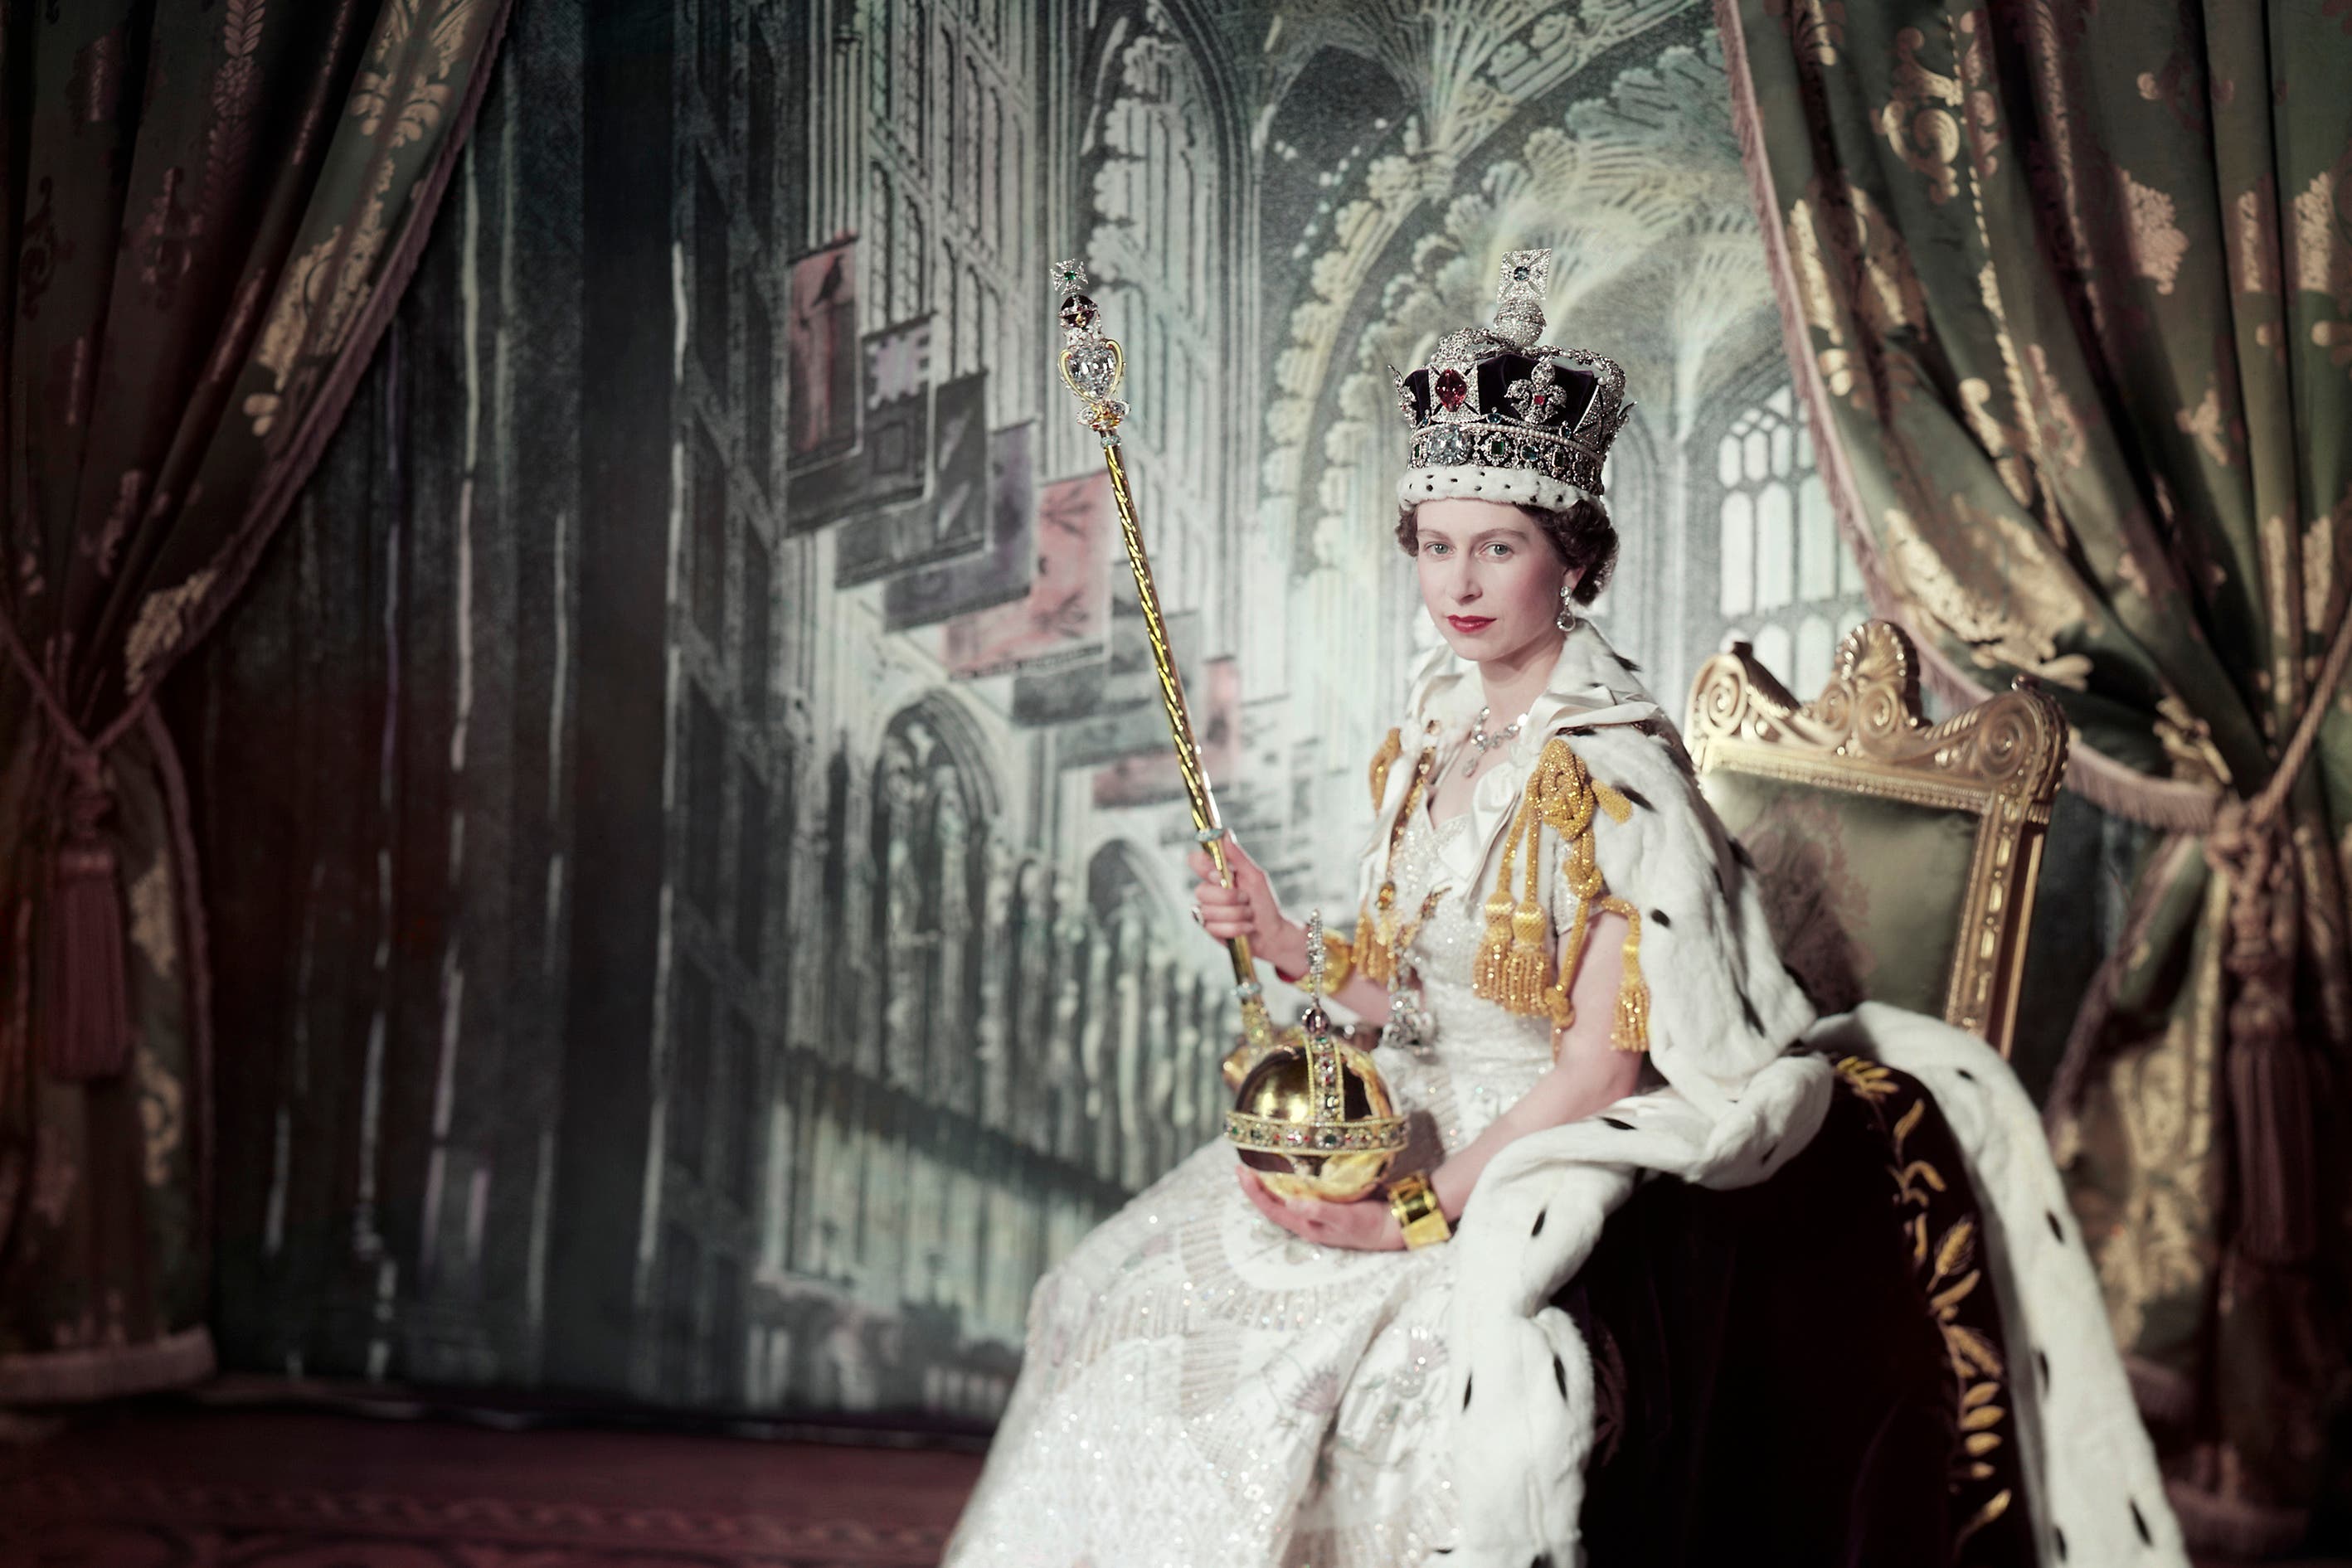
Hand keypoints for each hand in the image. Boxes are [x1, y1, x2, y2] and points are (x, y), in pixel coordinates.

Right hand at [1187, 831, 1305, 975]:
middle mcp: (1209, 891)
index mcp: (1217, 874)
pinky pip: (1213, 928)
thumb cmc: (1264, 903)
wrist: (1272, 933)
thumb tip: (1224, 833)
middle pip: (1201, 890)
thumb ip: (1238, 857)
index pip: (1195, 861)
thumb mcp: (1255, 876)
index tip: (1220, 875)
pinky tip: (1245, 928)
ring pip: (1209, 911)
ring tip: (1249, 915)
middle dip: (1229, 897)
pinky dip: (1235, 928)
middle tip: (1246, 899)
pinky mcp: (1209, 930)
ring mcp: (1207, 911)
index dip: (1204, 867)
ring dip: (1236, 914)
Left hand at [1235, 1165, 1402, 1250]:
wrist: (1394, 1226)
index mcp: (1306, 1226)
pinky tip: (1290, 1164)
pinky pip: (1302, 1189)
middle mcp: (1307, 1219)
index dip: (1254, 1192)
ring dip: (1271, 1181)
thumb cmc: (1370, 1225)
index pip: (1271, 1209)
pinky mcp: (1328, 1200)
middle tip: (1242, 1164)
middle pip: (1273, 1203)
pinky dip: (1291, 1177)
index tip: (1241, 1172)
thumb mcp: (1345, 1219)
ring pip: (1285, 1196)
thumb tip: (1289, 1202)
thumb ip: (1318, 1210)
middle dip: (1256, 1185)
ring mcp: (1317, 1210)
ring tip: (1259, 1162)